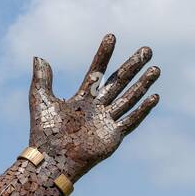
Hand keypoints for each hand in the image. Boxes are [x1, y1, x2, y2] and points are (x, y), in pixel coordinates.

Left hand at [28, 35, 159, 181]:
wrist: (52, 159)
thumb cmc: (44, 133)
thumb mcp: (40, 100)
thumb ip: (42, 79)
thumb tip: (39, 57)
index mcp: (82, 98)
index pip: (97, 71)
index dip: (104, 54)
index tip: (112, 36)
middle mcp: (97, 107)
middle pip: (119, 82)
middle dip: (133, 65)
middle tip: (147, 50)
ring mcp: (106, 121)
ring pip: (129, 98)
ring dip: (143, 84)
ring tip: (156, 69)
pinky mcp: (113, 136)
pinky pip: (131, 120)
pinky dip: (143, 109)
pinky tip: (155, 96)